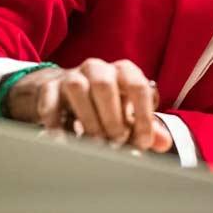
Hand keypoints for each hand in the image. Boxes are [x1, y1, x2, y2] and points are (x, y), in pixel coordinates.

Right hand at [6, 58, 172, 152]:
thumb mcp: (128, 113)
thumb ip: (146, 127)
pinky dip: (56, 124)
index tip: (143, 142)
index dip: (142, 116)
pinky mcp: (48, 89)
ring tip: (95, 144)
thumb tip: (164, 143)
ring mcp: (71, 76)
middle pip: (105, 85)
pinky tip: (64, 141)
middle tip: (116, 144)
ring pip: (77, 89)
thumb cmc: (106, 104)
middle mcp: (98, 68)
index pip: (137, 87)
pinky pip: (50, 104)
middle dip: (112, 118)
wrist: (65, 92)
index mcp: (123, 71)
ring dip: (88, 119)